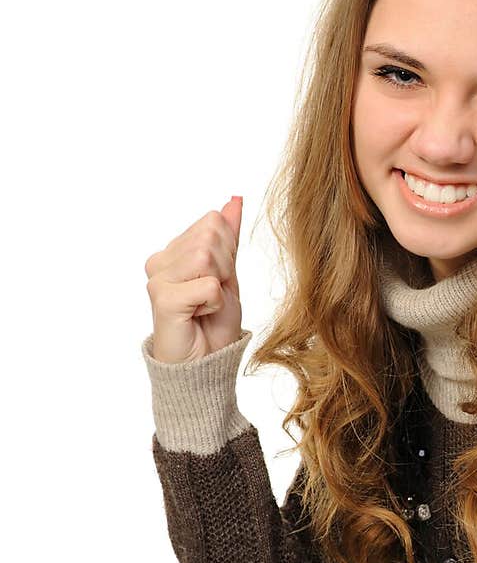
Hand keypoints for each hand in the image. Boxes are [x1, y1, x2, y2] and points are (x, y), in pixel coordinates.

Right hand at [144, 197, 243, 362]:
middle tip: (213, 296)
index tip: (218, 281)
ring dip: (220, 285)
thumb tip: (233, 200)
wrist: (205, 362)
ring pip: (207, 257)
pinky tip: (198, 315)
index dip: (228, 252)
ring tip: (205, 305)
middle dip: (225, 268)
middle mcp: (160, 261)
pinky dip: (214, 303)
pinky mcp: (162, 299)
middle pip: (211, 236)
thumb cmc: (213, 323)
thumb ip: (228, 237)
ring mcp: (157, 279)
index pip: (213, 223)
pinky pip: (208, 285)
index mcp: (174, 251)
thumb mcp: (227, 274)